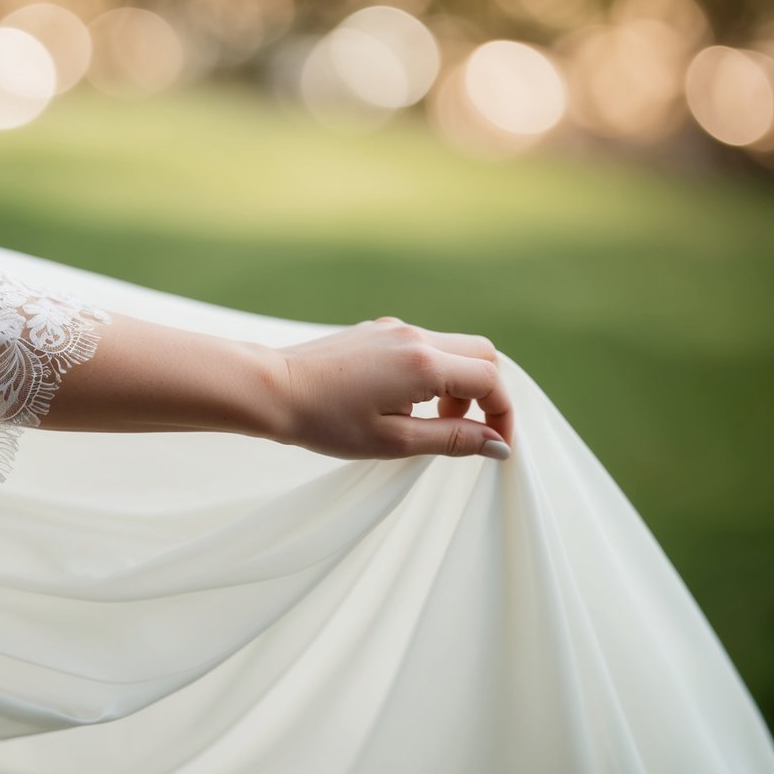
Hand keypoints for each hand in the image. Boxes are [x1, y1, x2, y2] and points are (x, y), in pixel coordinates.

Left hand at [271, 316, 513, 460]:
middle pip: (481, 353)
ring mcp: (393, 329)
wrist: (271, 390)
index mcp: (422, 363)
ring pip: (452, 347)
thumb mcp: (393, 441)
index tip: (495, 445)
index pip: (489, 380)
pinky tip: (400, 402)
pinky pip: (423, 345)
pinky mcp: (376, 331)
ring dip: (456, 384)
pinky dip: (431, 373)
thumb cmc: (325, 421)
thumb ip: (451, 439)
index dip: (503, 414)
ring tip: (426, 420)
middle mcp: (413, 336)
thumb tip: (497, 444)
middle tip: (462, 429)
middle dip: (485, 393)